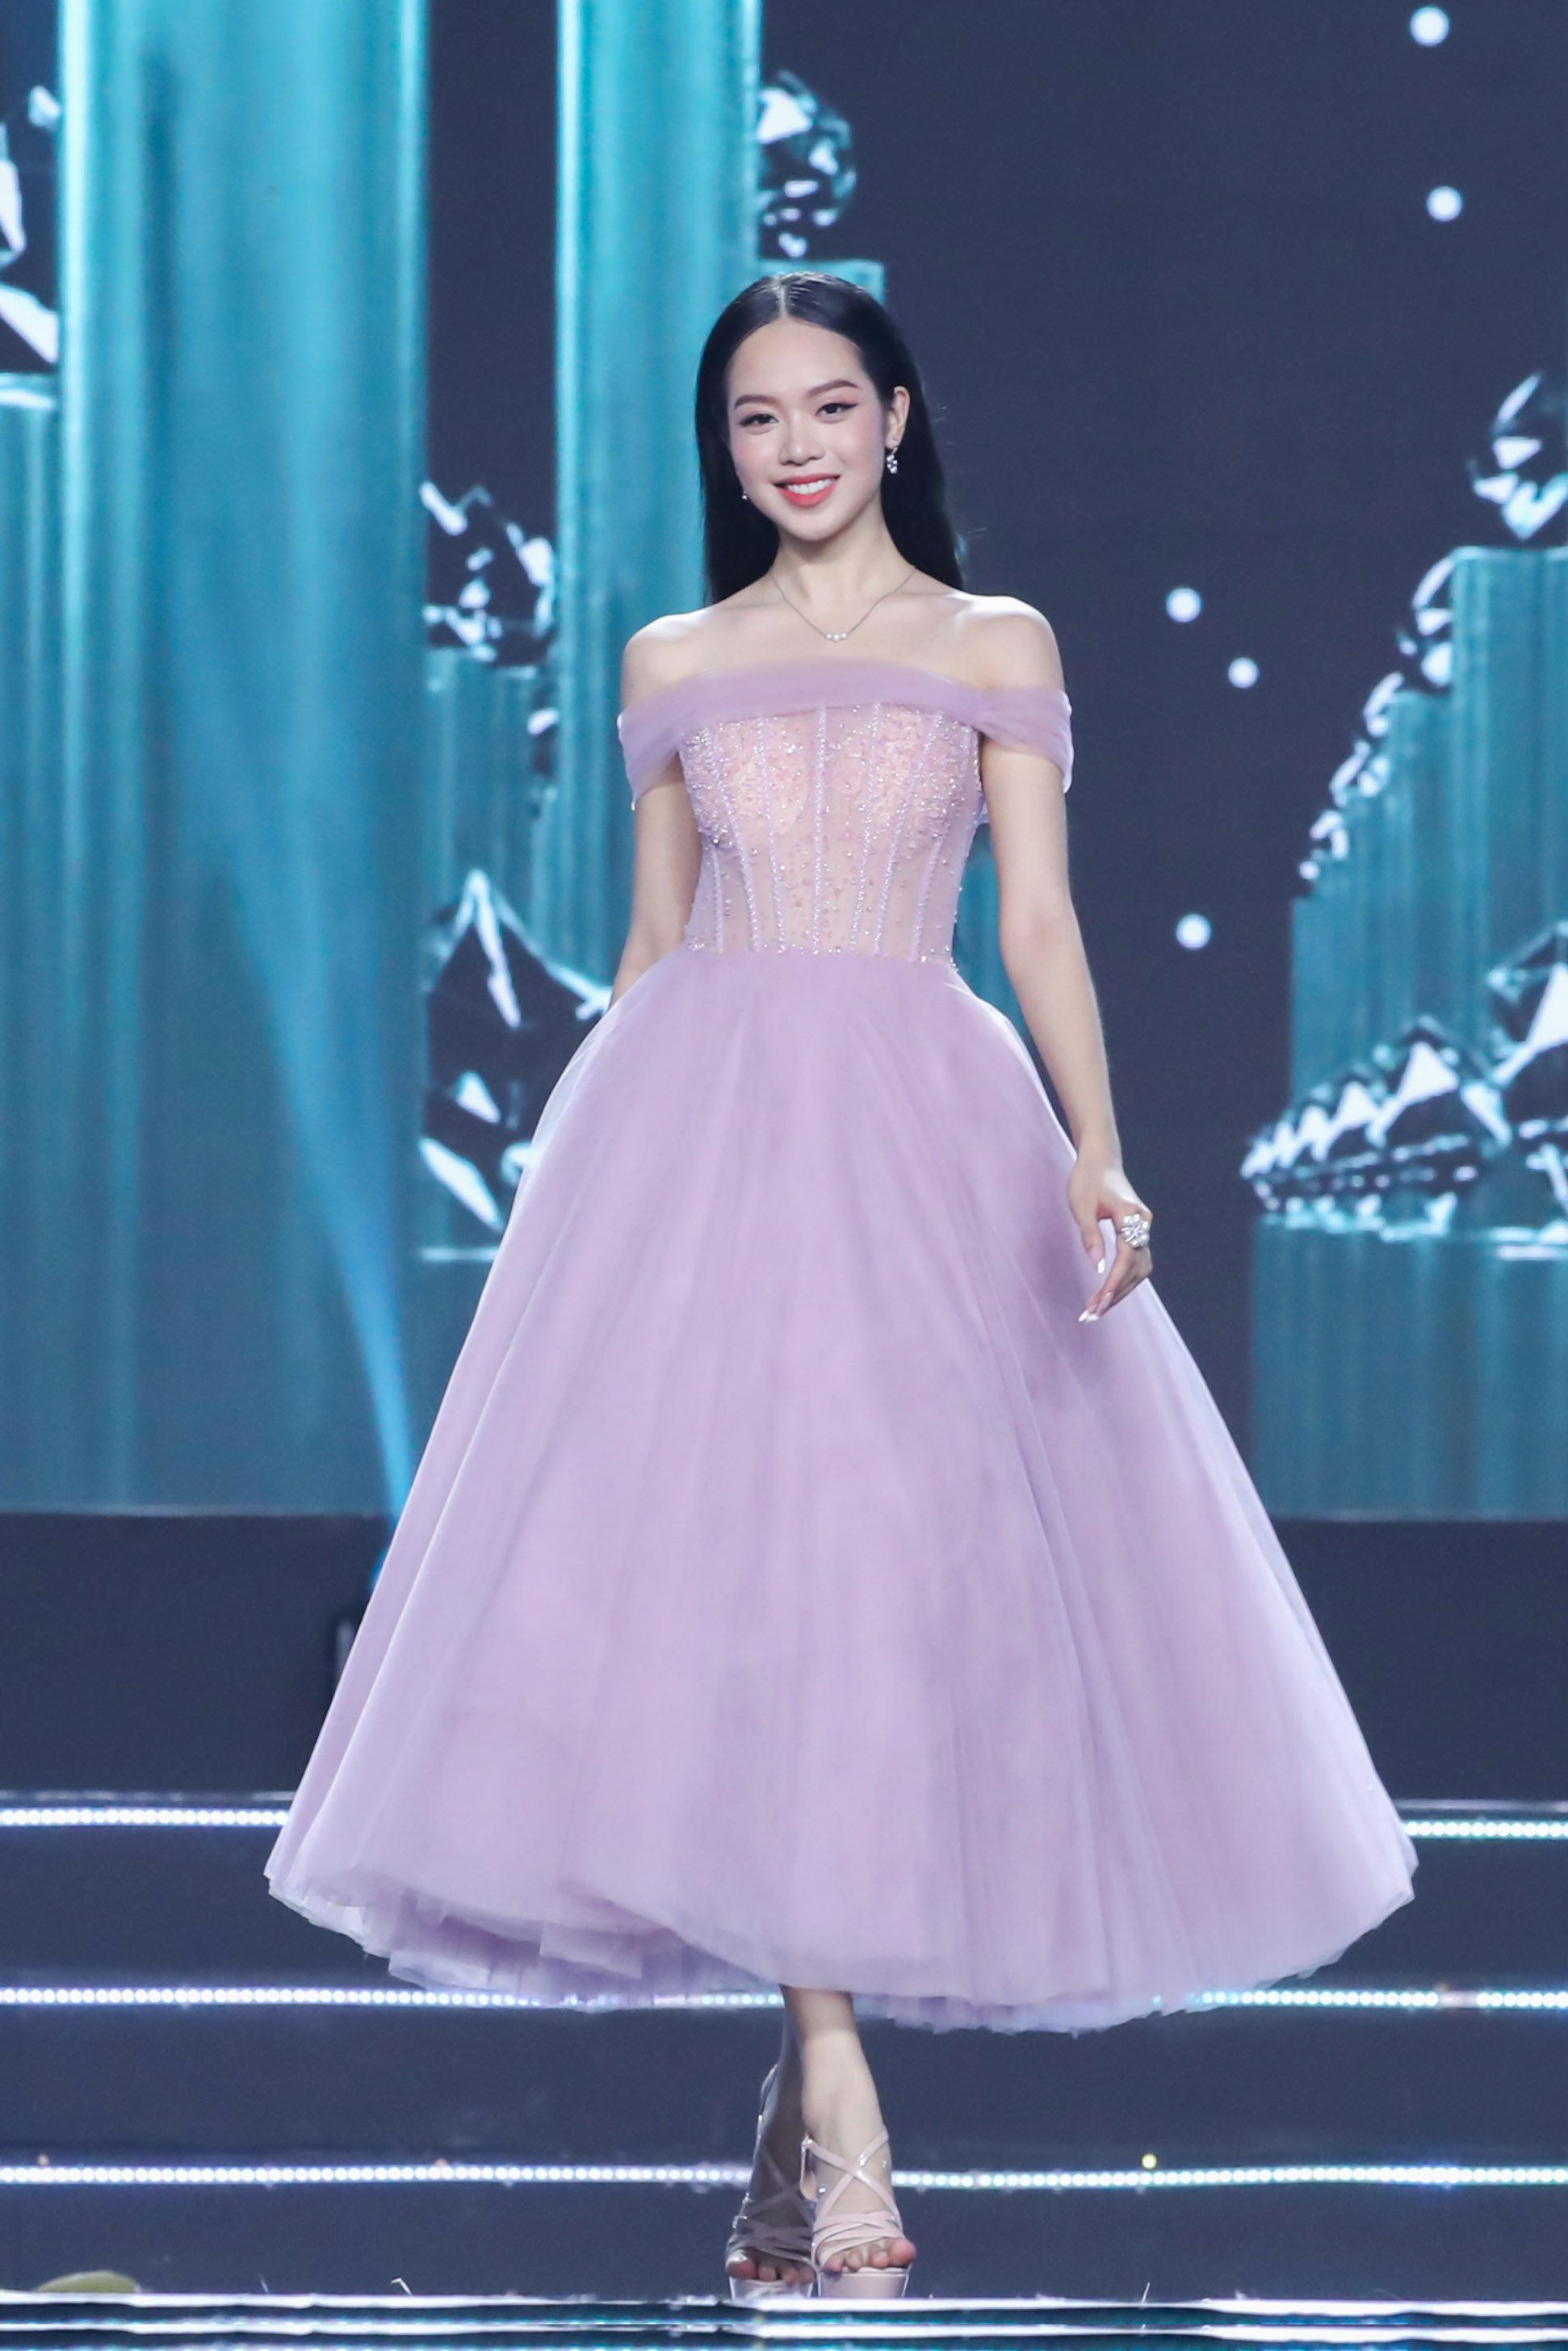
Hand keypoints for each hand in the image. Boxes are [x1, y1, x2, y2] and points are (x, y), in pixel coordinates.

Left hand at [1068, 1155, 1152, 1320]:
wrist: (1100, 1161)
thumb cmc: (1087, 1180)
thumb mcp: (1081, 1207)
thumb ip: (1090, 1236)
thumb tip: (1097, 1268)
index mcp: (1130, 1214)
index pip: (1127, 1258)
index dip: (1113, 1284)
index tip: (1098, 1305)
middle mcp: (1143, 1223)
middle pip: (1136, 1269)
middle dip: (1115, 1294)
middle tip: (1091, 1315)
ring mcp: (1144, 1228)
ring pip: (1140, 1269)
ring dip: (1120, 1291)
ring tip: (1095, 1309)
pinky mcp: (1139, 1232)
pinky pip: (1136, 1262)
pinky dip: (1123, 1280)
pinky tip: (1106, 1294)